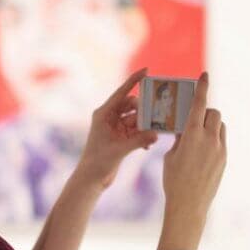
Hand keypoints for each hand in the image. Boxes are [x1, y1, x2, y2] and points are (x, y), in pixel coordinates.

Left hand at [75, 67, 158, 188]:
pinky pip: (137, 130)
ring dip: (145, 126)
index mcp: (104, 114)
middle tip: (157, 115)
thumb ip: (139, 140)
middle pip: (132, 105)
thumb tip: (156, 134)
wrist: (91, 179)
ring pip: (136, 119)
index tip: (147, 71)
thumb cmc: (98, 162)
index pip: (122, 92)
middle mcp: (110, 117)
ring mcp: (116, 127)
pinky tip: (148, 145)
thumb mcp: (120, 150)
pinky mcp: (121, 137)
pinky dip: (143, 135)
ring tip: (153, 135)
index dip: (134, 80)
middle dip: (145, 110)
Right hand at [161, 71, 226, 230]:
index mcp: (193, 135)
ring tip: (197, 136)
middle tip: (193, 119)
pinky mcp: (224, 160)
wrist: (189, 205)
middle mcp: (210, 139)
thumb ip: (180, 139)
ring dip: (210, 125)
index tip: (205, 75)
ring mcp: (220, 150)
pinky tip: (202, 150)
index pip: (199, 104)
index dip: (202, 87)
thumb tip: (186, 130)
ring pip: (220, 126)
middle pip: (213, 113)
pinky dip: (213, 139)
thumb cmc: (174, 180)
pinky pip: (221, 141)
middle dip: (205, 112)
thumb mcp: (171, 155)